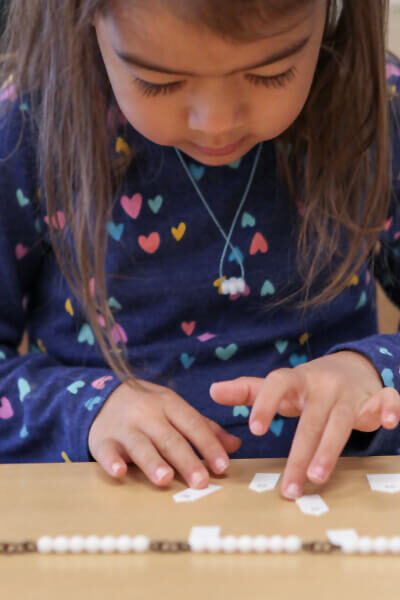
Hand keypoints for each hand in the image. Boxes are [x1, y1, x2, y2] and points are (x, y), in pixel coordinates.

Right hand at [89, 378, 240, 487]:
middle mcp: (147, 414)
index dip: (208, 445)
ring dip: (153, 462)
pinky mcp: (101, 439)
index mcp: (169, 404)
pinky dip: (111, 461)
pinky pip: (106, 451)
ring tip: (165, 478)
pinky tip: (119, 472)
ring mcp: (124, 427)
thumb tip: (235, 445)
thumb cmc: (148, 408)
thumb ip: (204, 428)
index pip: (192, 424)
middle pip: (169, 438)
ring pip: (140, 445)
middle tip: (201, 482)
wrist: (103, 396)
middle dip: (186, 460)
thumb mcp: (175, 409)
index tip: (223, 466)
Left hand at [210, 351, 399, 498]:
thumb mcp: (278, 386)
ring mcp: (350, 392)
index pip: (277, 385)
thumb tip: (212, 392)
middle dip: (299, 453)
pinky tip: (387, 422)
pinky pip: (386, 399)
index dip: (265, 404)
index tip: (254, 430)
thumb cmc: (306, 385)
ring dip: (330, 449)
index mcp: (296, 380)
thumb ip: (248, 391)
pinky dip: (389, 408)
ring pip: (341, 420)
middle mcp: (322, 385)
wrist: (348, 367)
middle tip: (288, 487)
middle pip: (310, 419)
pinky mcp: (375, 398)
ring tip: (315, 478)